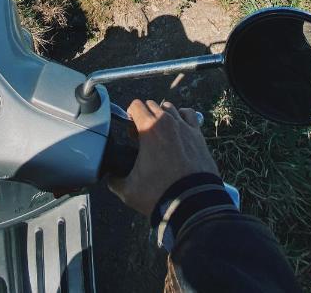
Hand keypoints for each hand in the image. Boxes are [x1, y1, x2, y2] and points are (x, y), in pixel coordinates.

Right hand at [108, 99, 219, 216]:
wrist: (192, 203)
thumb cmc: (160, 194)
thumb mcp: (128, 190)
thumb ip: (115, 180)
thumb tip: (112, 178)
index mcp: (148, 129)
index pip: (135, 105)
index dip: (130, 116)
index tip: (131, 131)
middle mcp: (167, 122)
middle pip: (151, 105)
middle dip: (144, 116)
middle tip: (142, 136)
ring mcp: (184, 126)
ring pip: (169, 107)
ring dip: (162, 115)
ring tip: (160, 133)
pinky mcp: (198, 135)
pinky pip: (189, 114)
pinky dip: (182, 116)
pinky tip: (179, 128)